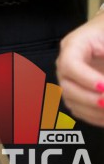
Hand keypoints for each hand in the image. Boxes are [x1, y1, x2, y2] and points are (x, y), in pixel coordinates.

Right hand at [57, 11, 103, 126]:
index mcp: (74, 45)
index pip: (69, 64)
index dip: (86, 79)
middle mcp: (67, 64)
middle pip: (67, 87)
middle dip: (92, 99)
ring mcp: (70, 79)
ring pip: (72, 102)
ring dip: (95, 112)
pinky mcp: (77, 91)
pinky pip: (80, 110)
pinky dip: (96, 117)